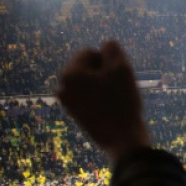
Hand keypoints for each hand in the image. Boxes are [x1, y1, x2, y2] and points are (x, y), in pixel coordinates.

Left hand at [57, 41, 149, 164]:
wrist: (122, 140)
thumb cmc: (122, 102)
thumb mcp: (122, 69)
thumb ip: (112, 49)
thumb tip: (106, 44)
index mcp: (69, 73)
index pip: (91, 52)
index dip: (109, 61)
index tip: (119, 78)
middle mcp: (63, 86)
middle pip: (88, 68)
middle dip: (105, 73)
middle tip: (119, 89)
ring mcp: (68, 103)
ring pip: (90, 83)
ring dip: (105, 86)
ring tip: (117, 100)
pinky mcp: (76, 115)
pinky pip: (90, 97)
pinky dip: (101, 99)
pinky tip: (112, 110)